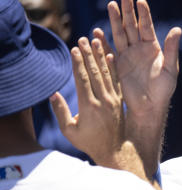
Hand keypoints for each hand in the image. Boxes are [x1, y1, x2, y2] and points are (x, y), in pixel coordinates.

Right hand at [50, 37, 143, 176]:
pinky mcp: (120, 101)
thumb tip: (53, 94)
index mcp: (89, 107)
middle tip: (83, 39)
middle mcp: (103, 100)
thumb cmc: (89, 142)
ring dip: (100, 56)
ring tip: (96, 41)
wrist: (115, 151)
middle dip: (88, 54)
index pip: (83, 79)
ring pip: (106, 74)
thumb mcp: (70, 131)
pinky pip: (116, 81)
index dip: (78, 63)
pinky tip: (111, 55)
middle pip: (94, 72)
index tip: (74, 48)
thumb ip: (61, 112)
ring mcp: (114, 100)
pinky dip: (113, 68)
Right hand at [107, 0, 180, 121]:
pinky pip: (109, 51)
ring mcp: (127, 56)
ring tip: (111, 5)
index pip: (147, 26)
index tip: (140, 1)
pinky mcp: (117, 65)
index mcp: (153, 48)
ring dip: (115, 21)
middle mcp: (139, 49)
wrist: (149, 107)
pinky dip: (103, 42)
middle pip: (132, 26)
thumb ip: (172, 49)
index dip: (143, 14)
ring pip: (119, 34)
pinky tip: (97, 32)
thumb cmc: (163, 89)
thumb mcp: (170, 69)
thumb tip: (177, 29)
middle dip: (127, 12)